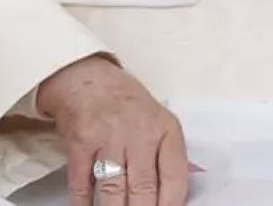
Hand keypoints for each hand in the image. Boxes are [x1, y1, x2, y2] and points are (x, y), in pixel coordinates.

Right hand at [34, 54, 188, 205]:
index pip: (175, 177)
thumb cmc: (127, 104)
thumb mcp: (159, 120)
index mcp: (165, 129)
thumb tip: (193, 181)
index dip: (171, 205)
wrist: (87, 78)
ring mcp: (108, 137)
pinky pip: (82, 183)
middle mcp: (139, 132)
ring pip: (113, 190)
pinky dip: (84, 203)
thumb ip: (173, 154)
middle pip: (144, 189)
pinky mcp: (80, 143)